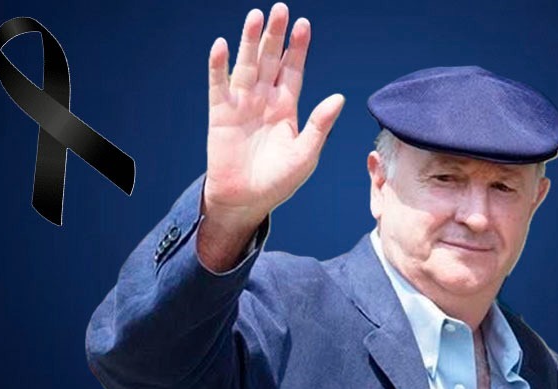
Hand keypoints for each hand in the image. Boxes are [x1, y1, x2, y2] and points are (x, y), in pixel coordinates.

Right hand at [204, 3, 344, 227]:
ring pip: (247, 65)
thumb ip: (320, 126)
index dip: (298, 48)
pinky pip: (219, 85)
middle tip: (281, 9)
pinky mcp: (220, 114)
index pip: (293, 70)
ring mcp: (242, 104)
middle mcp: (264, 100)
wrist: (245, 201)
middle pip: (271, 60)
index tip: (304, 25)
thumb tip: (339, 98)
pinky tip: (220, 45)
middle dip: (276, 36)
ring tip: (256, 16)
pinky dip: (218, 65)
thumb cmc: (278, 182)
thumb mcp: (305, 155)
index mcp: (287, 108)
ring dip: (250, 41)